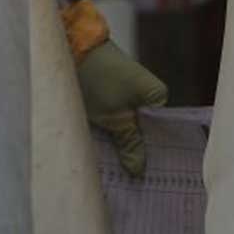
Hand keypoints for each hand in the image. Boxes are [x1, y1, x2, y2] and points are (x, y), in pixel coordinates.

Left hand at [76, 40, 169, 176]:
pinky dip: (114, 136)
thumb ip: (129, 144)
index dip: (155, 155)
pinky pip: (118, 122)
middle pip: (146, 132)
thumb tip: (139, 172)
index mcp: (158, 96)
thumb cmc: (98, 79)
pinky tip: (109, 156)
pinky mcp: (112, 98)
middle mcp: (148, 96)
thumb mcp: (113, 117)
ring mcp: (130, 96)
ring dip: (124, 146)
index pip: (161, 132)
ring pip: (130, 129)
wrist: (72, 50)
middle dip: (138, 154)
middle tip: (134, 183)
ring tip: (121, 175)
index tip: (150, 179)